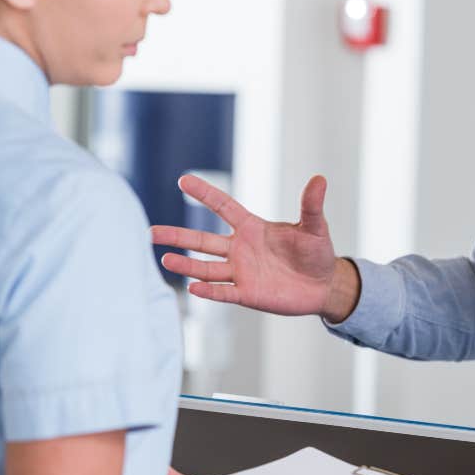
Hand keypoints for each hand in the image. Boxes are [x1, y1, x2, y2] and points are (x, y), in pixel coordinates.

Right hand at [150, 174, 360, 321]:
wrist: (324, 285)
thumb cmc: (317, 253)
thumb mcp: (315, 228)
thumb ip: (311, 206)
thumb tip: (320, 179)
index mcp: (253, 228)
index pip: (223, 206)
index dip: (204, 194)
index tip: (183, 180)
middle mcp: (241, 249)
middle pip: (202, 240)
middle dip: (177, 235)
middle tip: (151, 232)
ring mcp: (242, 272)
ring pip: (206, 268)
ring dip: (186, 264)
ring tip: (164, 259)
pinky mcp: (248, 294)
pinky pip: (224, 292)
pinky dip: (209, 291)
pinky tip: (192, 287)